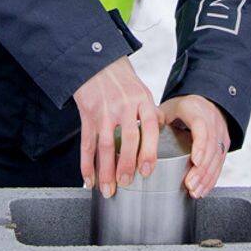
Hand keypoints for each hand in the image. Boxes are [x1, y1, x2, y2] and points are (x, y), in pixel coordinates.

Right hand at [73, 56, 159, 196]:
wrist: (95, 61)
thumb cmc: (121, 79)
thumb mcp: (142, 90)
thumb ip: (151, 110)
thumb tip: (164, 127)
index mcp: (142, 99)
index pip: (150, 127)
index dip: (149, 151)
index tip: (146, 171)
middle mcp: (124, 105)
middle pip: (128, 140)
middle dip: (127, 166)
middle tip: (127, 184)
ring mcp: (104, 111)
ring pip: (105, 146)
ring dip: (106, 171)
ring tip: (108, 189)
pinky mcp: (87, 114)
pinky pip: (87, 143)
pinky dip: (86, 164)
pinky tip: (89, 179)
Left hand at [160, 95, 231, 197]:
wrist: (204, 102)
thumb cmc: (182, 107)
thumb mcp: (168, 108)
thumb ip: (156, 120)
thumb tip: (140, 136)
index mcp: (197, 110)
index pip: (202, 127)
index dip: (200, 145)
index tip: (194, 161)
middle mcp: (213, 121)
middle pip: (211, 147)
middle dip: (201, 170)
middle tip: (190, 184)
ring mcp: (221, 133)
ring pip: (218, 157)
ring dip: (207, 177)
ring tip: (195, 191)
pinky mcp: (224, 144)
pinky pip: (220, 163)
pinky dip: (212, 178)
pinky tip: (203, 189)